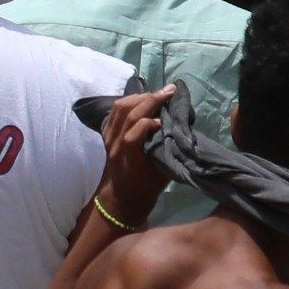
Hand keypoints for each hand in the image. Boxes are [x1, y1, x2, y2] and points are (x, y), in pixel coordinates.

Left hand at [95, 88, 170, 227]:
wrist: (121, 197)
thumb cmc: (145, 187)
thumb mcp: (162, 175)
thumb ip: (168, 152)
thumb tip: (181, 129)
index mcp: (127, 159)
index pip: (132, 135)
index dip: (148, 123)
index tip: (165, 120)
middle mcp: (114, 145)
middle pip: (127, 114)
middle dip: (150, 99)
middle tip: (170, 91)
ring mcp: (108, 137)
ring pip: (120, 108)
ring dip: (141, 97)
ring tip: (159, 94)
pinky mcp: (106, 133)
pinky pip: (115, 110)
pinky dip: (130, 101)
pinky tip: (144, 99)